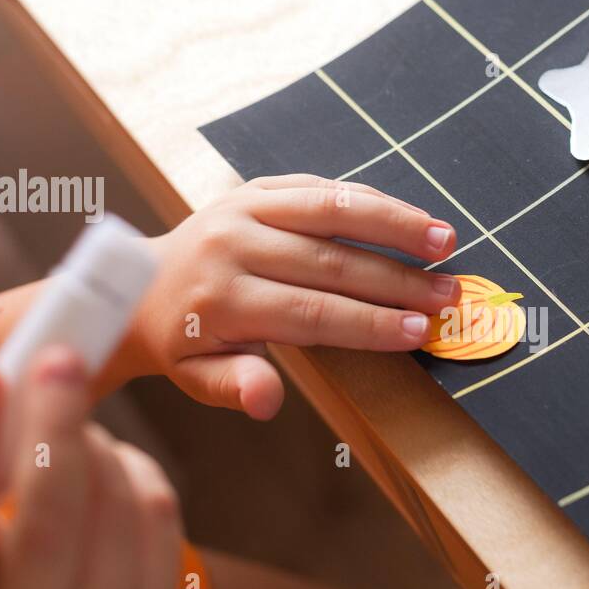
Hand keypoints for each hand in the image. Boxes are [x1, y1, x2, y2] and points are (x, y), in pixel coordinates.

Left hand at [128, 175, 461, 419]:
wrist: (140, 283)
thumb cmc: (181, 340)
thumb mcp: (195, 377)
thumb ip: (234, 386)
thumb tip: (268, 402)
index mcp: (220, 298)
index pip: (310, 312)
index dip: (369, 324)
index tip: (418, 333)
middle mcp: (232, 244)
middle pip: (331, 262)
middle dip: (398, 280)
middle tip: (449, 295)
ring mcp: (245, 207)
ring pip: (332, 210)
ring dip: (395, 223)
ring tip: (446, 240)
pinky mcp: (258, 187)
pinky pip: (322, 187)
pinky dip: (371, 201)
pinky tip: (412, 217)